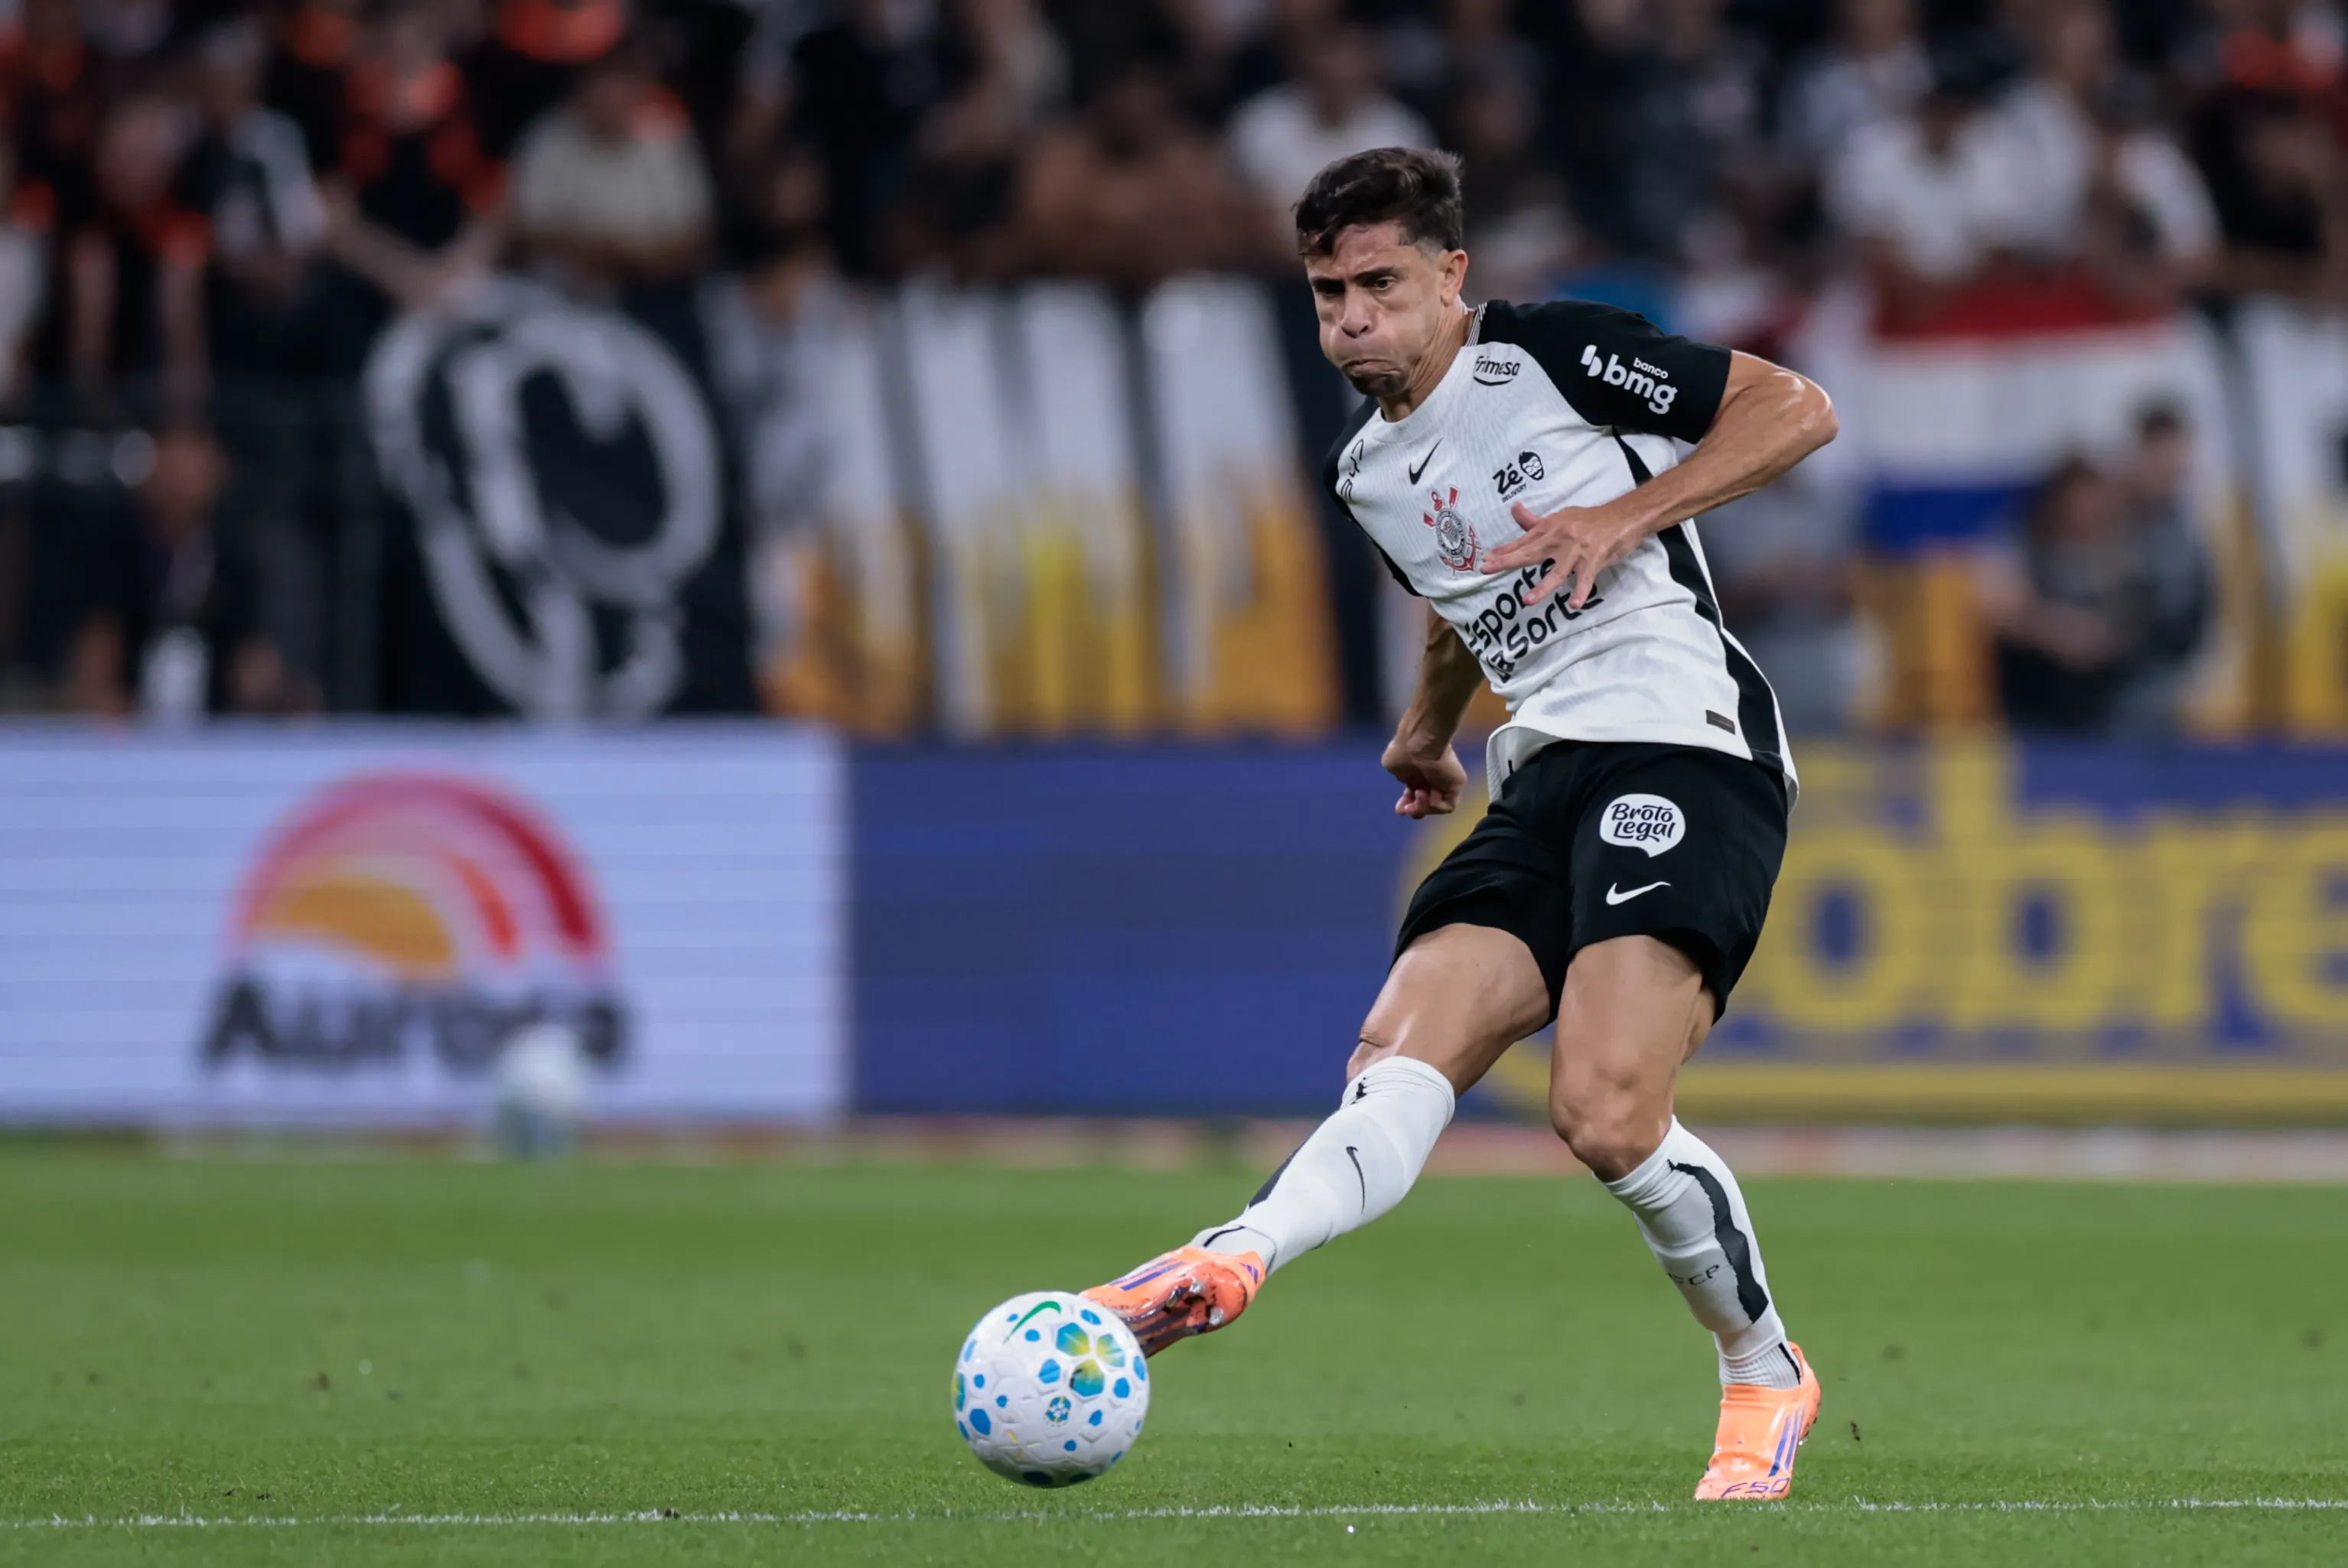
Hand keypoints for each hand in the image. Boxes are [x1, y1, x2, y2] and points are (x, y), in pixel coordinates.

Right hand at [1383, 733, 1466, 817]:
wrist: (1419, 743)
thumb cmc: (1404, 750)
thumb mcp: (1392, 765)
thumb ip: (1400, 776)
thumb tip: (1407, 781)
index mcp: (1416, 773)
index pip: (1413, 795)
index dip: (1406, 805)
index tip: (1399, 810)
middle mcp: (1430, 778)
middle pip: (1425, 804)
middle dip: (1414, 810)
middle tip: (1407, 809)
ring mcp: (1444, 782)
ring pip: (1436, 806)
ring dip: (1423, 807)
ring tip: (1419, 793)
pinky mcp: (1455, 785)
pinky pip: (1449, 805)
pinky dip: (1437, 805)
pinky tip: (1431, 793)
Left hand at [1478, 497, 1650, 610]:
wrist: (1623, 516)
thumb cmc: (1590, 520)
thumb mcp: (1561, 517)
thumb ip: (1536, 521)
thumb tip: (1514, 510)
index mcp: (1551, 527)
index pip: (1523, 540)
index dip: (1504, 551)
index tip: (1486, 560)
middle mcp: (1561, 537)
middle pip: (1531, 552)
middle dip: (1508, 561)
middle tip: (1488, 570)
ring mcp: (1578, 549)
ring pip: (1557, 571)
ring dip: (1542, 587)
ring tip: (1528, 600)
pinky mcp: (1595, 558)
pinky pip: (1586, 579)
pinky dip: (1581, 592)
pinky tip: (1574, 605)